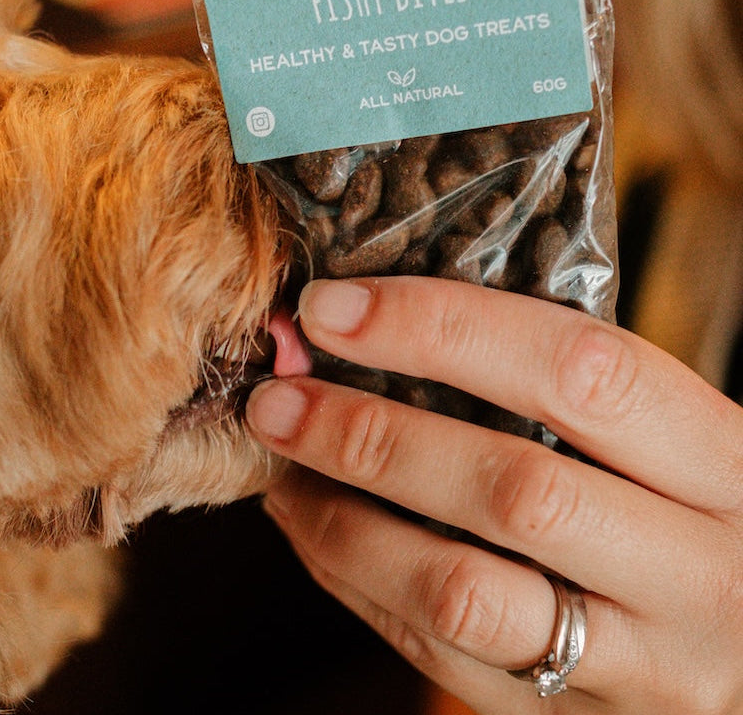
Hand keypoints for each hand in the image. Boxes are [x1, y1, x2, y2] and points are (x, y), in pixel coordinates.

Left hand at [245, 276, 742, 713]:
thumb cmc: (686, 503)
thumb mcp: (664, 434)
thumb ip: (557, 385)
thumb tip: (374, 318)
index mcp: (724, 461)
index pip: (578, 370)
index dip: (441, 328)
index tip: (334, 311)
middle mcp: (701, 570)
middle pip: (513, 490)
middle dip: (371, 435)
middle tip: (277, 397)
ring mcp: (644, 665)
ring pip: (464, 593)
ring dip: (344, 521)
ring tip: (278, 467)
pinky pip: (442, 655)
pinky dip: (356, 581)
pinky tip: (313, 525)